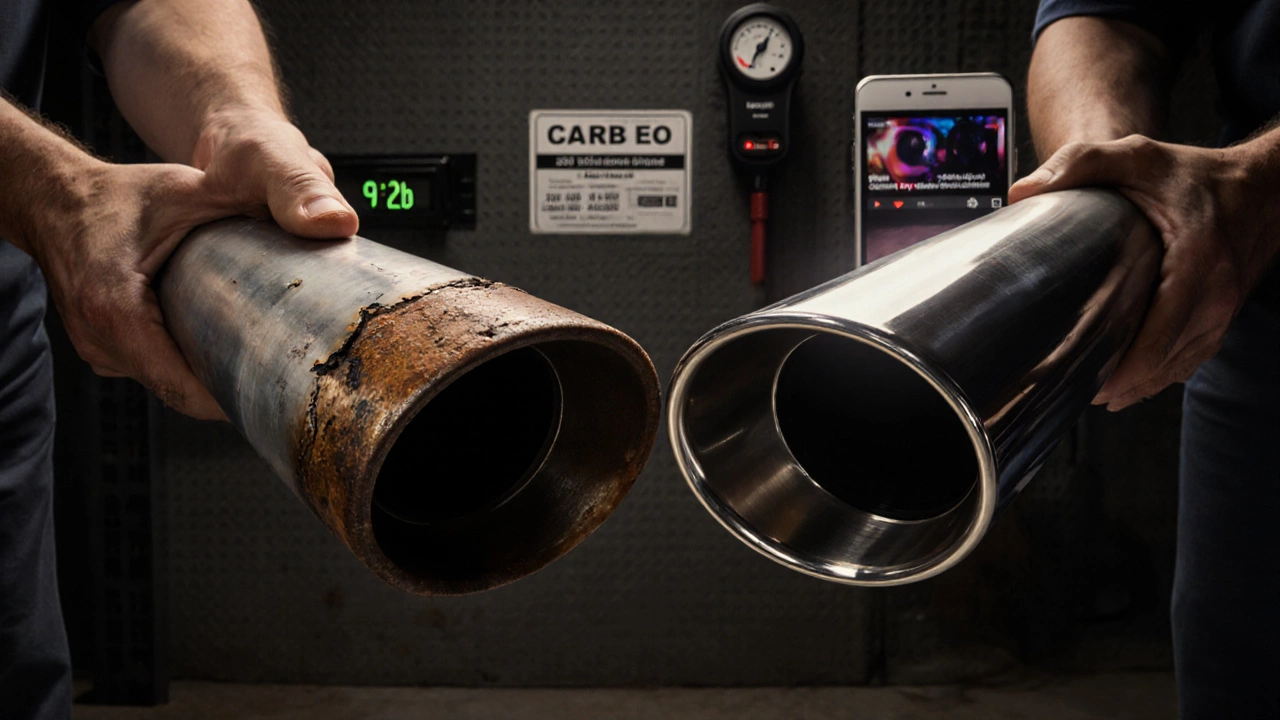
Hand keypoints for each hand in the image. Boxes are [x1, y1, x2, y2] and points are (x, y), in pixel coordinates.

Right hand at [24, 110, 355, 420]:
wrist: (57, 197)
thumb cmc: (119, 195)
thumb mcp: (192, 190)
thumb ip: (258, 198)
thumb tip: (332, 220)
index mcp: (116, 308)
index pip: (183, 387)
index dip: (234, 399)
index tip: (279, 395)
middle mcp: (100, 338)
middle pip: (179, 390)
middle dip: (231, 384)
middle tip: (283, 372)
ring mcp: (98, 348)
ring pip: (166, 382)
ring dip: (208, 373)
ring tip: (256, 355)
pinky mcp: (103, 348)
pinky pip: (153, 369)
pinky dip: (184, 359)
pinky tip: (216, 340)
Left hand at [1009, 134, 1279, 409]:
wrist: (1263, 188)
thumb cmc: (1198, 176)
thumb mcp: (1139, 157)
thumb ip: (1082, 163)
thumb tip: (1025, 190)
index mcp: (1197, 264)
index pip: (1159, 336)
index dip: (1122, 369)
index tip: (1086, 381)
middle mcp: (1215, 298)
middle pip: (1163, 363)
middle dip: (1118, 383)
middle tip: (1069, 386)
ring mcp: (1222, 314)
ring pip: (1176, 369)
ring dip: (1135, 385)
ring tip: (1090, 390)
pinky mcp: (1220, 320)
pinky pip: (1188, 360)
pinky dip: (1156, 375)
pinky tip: (1126, 384)